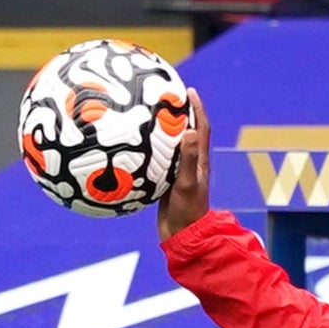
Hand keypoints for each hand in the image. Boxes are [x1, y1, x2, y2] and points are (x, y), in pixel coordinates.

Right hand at [157, 88, 209, 241]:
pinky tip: (128, 147)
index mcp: (199, 161)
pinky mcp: (164, 183)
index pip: (200, 128)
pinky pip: (154, 161)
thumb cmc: (187, 212)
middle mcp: (190, 164)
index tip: (188, 89)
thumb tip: (191, 131)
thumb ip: (188, 160)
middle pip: (185, 131)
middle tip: (162, 95)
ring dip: (159, 130)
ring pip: (168, 146)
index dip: (197, 108)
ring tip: (143, 115)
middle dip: (176, 112)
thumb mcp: (187, 185)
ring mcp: (177, 173)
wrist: (182, 237)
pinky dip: (145, 151)